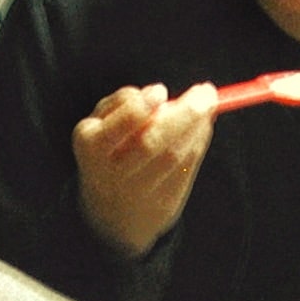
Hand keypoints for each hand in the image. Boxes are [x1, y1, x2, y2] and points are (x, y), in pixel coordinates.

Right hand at [73, 81, 218, 256]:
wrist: (111, 210)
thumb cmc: (109, 151)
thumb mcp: (102, 124)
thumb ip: (125, 104)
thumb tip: (162, 94)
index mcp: (91, 146)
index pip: (121, 125)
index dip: (143, 105)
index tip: (161, 90)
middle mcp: (113, 174)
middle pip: (152, 143)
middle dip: (184, 114)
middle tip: (205, 92)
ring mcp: (139, 192)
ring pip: (174, 157)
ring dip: (197, 127)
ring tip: (209, 105)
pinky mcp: (163, 203)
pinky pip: (186, 169)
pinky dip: (199, 143)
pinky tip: (203, 127)